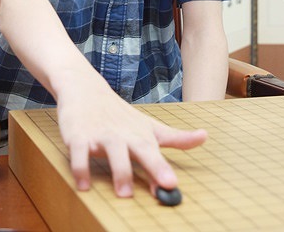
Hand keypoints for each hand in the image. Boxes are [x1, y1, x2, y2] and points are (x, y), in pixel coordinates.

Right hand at [57, 74, 206, 197]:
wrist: (86, 89)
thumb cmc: (120, 115)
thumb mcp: (148, 126)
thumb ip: (175, 138)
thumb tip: (204, 137)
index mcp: (141, 135)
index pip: (155, 152)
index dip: (163, 169)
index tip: (173, 185)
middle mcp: (124, 134)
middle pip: (141, 149)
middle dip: (154, 166)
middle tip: (165, 185)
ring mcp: (101, 134)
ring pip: (112, 151)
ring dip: (119, 171)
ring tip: (124, 194)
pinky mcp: (79, 135)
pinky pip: (79, 153)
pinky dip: (81, 168)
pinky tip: (84, 186)